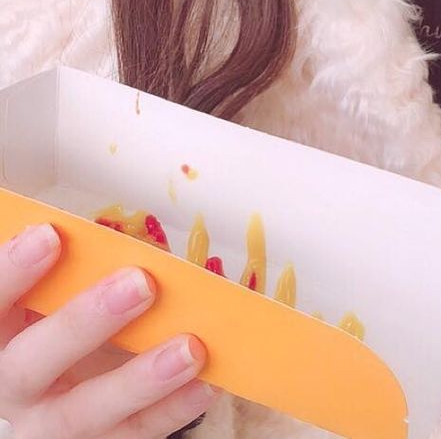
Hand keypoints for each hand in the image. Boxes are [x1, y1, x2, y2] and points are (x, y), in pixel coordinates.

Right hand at [0, 223, 212, 435]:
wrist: (63, 393)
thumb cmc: (63, 325)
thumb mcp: (54, 298)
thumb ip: (74, 272)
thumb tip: (127, 239)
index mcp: (0, 336)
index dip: (12, 272)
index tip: (50, 236)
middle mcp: (15, 388)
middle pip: (31, 365)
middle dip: (83, 322)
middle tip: (140, 283)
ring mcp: (51, 426)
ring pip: (84, 414)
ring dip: (139, 380)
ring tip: (189, 347)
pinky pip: (133, 433)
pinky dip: (172, 409)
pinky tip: (205, 381)